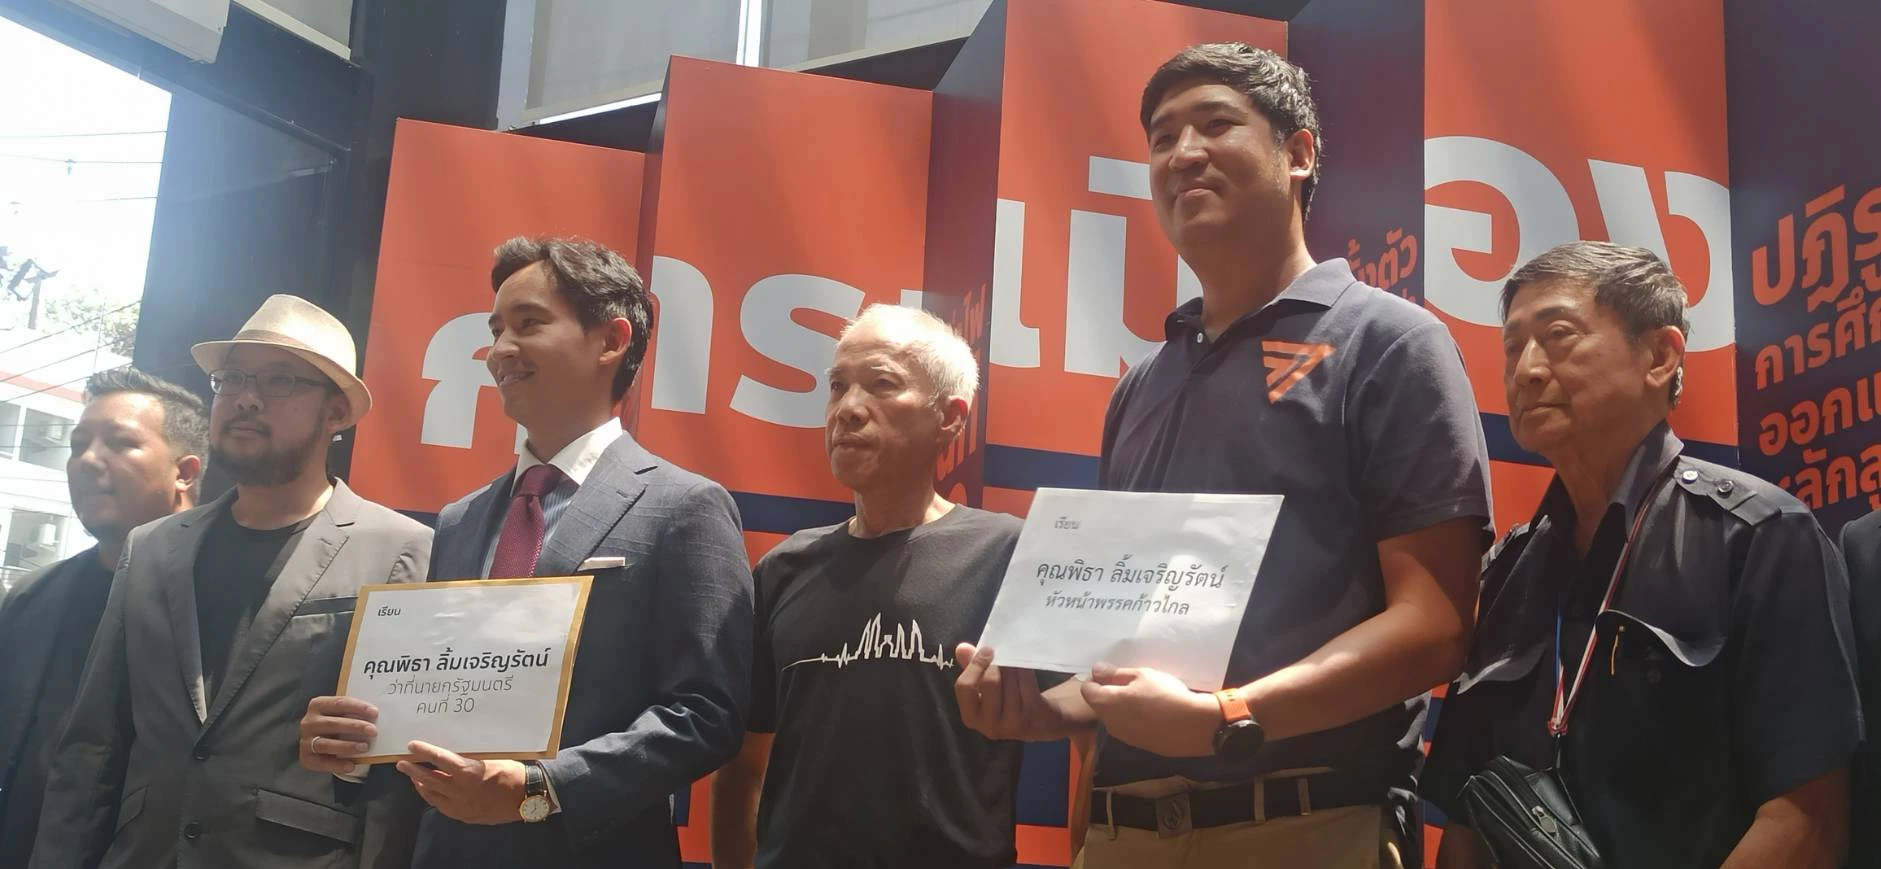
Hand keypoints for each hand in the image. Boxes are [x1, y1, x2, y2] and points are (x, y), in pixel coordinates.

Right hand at [299, 696, 377, 774]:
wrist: (321, 743)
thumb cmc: (336, 725)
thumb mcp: (343, 715)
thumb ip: (354, 713)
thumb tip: (375, 716)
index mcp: (318, 705)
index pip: (339, 703)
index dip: (357, 707)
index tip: (374, 713)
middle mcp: (309, 722)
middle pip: (333, 723)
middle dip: (354, 727)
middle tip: (373, 731)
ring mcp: (306, 740)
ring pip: (325, 743)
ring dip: (347, 746)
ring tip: (364, 747)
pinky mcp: (306, 757)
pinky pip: (321, 762)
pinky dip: (337, 764)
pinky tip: (351, 765)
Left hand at [396, 741, 529, 824]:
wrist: (527, 796)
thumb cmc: (512, 772)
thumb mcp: (491, 758)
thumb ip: (470, 758)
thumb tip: (453, 751)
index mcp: (468, 772)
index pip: (439, 758)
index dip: (424, 751)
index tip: (412, 745)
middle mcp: (460, 790)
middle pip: (430, 778)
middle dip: (414, 770)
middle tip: (402, 763)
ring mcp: (461, 805)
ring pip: (433, 795)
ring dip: (421, 784)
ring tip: (413, 777)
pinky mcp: (465, 815)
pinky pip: (442, 806)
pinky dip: (433, 797)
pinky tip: (431, 792)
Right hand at [954, 643, 1066, 740]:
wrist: (1040, 721)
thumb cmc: (1006, 700)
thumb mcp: (985, 689)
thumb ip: (970, 668)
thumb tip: (962, 648)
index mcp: (972, 717)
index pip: (964, 686)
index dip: (975, 665)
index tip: (987, 650)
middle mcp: (989, 725)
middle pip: (989, 681)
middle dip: (997, 664)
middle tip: (1004, 657)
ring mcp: (1012, 723)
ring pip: (1010, 680)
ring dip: (1013, 666)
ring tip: (1015, 664)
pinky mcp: (1033, 715)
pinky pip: (1026, 682)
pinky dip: (1025, 670)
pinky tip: (1026, 667)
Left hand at [1080, 663, 1219, 757]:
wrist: (1193, 726)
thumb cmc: (1165, 694)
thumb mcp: (1141, 675)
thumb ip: (1115, 674)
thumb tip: (1096, 670)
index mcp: (1106, 704)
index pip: (1086, 690)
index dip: (1096, 679)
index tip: (1113, 673)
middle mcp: (1109, 723)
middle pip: (1100, 705)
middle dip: (1109, 693)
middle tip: (1132, 683)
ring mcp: (1124, 737)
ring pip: (1114, 718)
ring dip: (1122, 707)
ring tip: (1145, 698)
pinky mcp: (1139, 745)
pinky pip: (1129, 728)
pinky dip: (1134, 719)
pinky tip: (1153, 714)